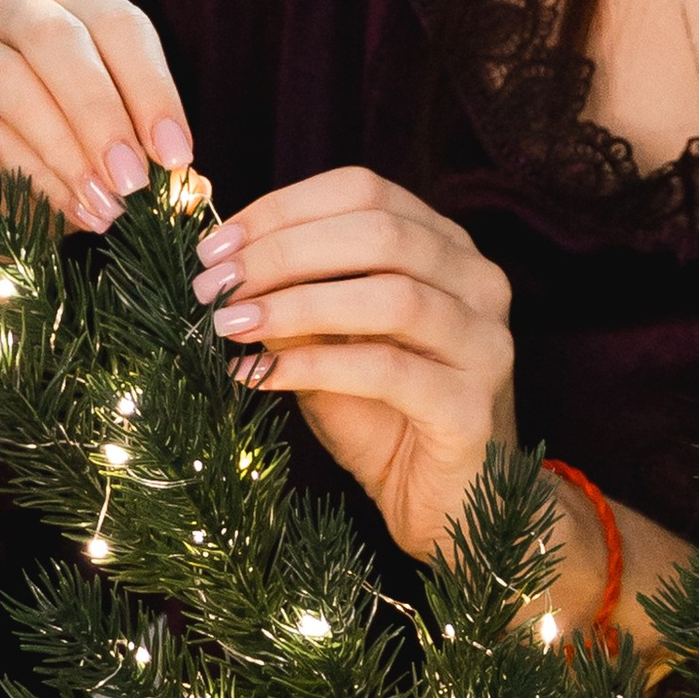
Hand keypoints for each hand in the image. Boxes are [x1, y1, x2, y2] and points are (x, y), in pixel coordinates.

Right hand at [0, 0, 192, 273]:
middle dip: (106, 112)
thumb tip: (193, 188)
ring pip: (12, 79)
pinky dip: (31, 172)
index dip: (153, 87)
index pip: (119, 24)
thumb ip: (144, 154)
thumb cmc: (48, 154)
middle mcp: (10, 8)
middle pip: (61, 39)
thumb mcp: (104, 144)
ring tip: (106, 204)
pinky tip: (68, 209)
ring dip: (66, 145)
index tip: (177, 154)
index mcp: (69, 1)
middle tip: (137, 180)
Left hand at [193, 166, 514, 563]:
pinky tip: (262, 373)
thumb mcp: (327, 342)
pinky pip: (387, 370)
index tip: (216, 245)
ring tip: (231, 324)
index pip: (365, 191)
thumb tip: (223, 256)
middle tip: (213, 283)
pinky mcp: (471, 407)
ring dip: (297, 303)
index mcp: (446, 247)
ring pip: (391, 295)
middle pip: (380, 232)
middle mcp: (479, 282)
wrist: (443, 506)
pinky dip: (315, 366)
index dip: (284, 208)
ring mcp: (484, 343)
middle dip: (283, 252)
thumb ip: (294, 293)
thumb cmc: (383, 416)